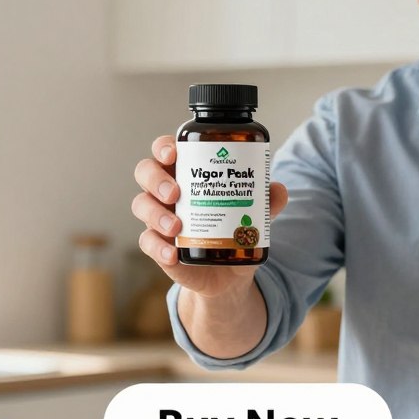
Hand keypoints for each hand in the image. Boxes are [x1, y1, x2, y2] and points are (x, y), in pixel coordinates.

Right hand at [132, 135, 287, 298]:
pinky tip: (172, 254)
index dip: (164, 146)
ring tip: (177, 227)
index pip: (166, 150)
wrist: (231, 272)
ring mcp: (159, 218)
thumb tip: (277, 190)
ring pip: (141, 205)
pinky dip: (158, 247)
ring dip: (156, 214)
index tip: (174, 152)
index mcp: (187, 172)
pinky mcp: (159, 245)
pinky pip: (147, 242)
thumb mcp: (255, 215)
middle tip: (175, 192)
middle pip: (145, 171)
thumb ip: (267, 202)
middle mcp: (167, 191)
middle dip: (156, 179)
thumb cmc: (236, 229)